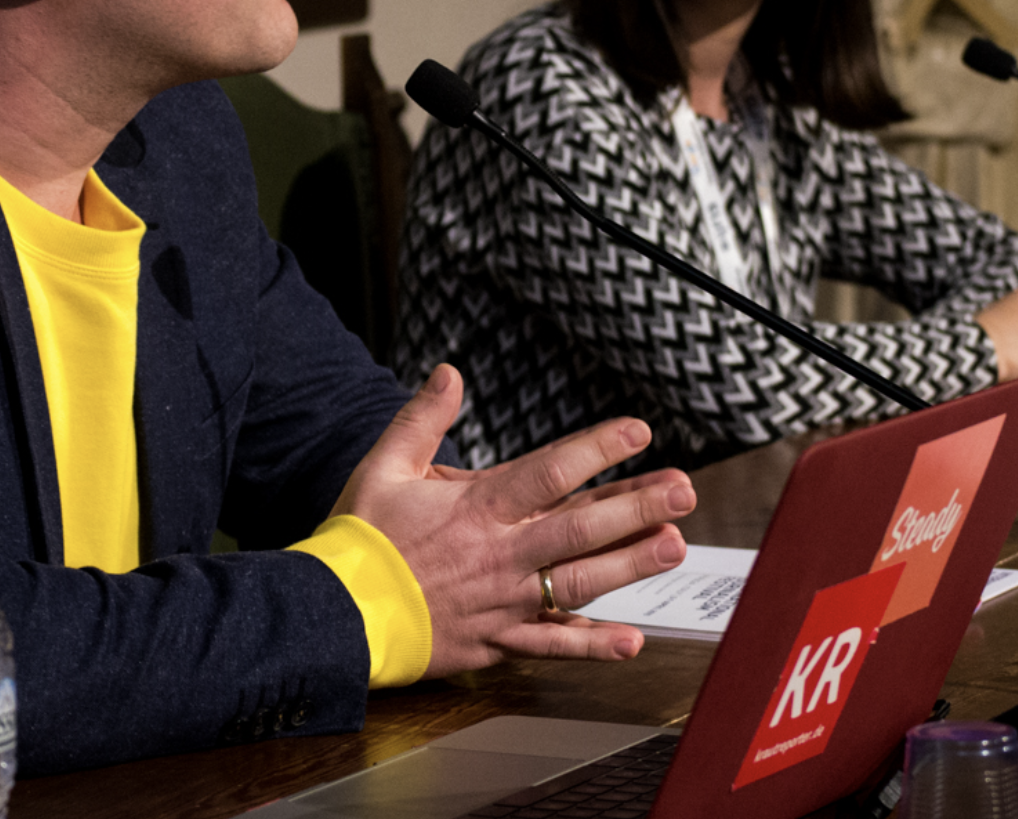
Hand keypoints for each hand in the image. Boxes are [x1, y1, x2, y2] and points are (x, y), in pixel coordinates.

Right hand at [331, 365, 694, 677]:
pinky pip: (551, 645)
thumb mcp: (384, 465)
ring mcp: (502, 601)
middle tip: (684, 492)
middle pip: (580, 527)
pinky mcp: (495, 641)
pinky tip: (631, 640)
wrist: (333, 612)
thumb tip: (450, 373)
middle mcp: (499, 554)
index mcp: (476, 507)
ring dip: (629, 565)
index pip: (549, 471)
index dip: (598, 449)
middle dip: (637, 507)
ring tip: (674, 547)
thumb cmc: (359, 539)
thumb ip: (422, 418)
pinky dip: (591, 645)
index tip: (637, 432)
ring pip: (578, 582)